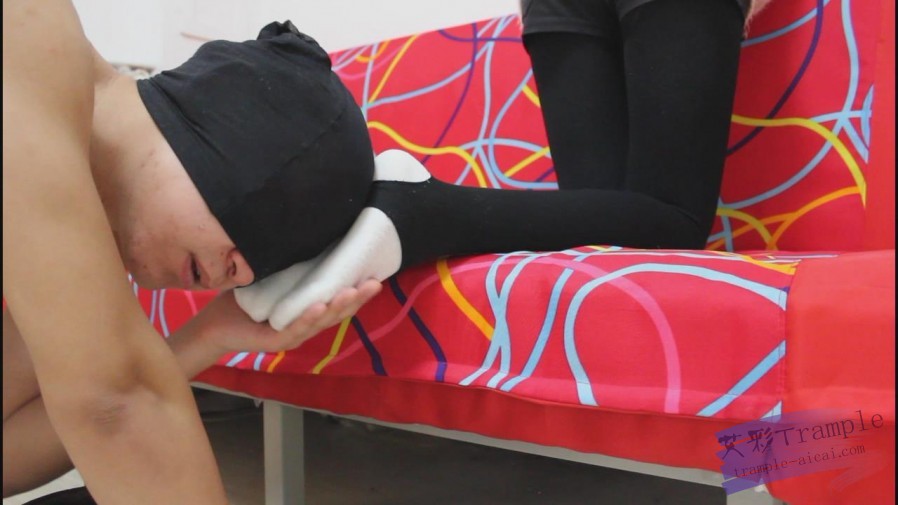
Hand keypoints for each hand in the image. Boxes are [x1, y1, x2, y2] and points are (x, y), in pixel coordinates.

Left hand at [193, 279, 381, 354]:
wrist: (214, 326)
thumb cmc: (245, 302)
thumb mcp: (272, 279)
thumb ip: (290, 265)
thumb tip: (306, 232)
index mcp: (309, 312)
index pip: (338, 301)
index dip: (358, 291)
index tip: (376, 274)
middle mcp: (306, 325)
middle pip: (338, 313)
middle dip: (358, 299)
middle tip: (375, 283)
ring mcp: (292, 334)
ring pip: (322, 322)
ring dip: (339, 307)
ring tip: (354, 291)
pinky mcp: (275, 340)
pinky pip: (295, 328)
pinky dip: (308, 317)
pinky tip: (319, 306)